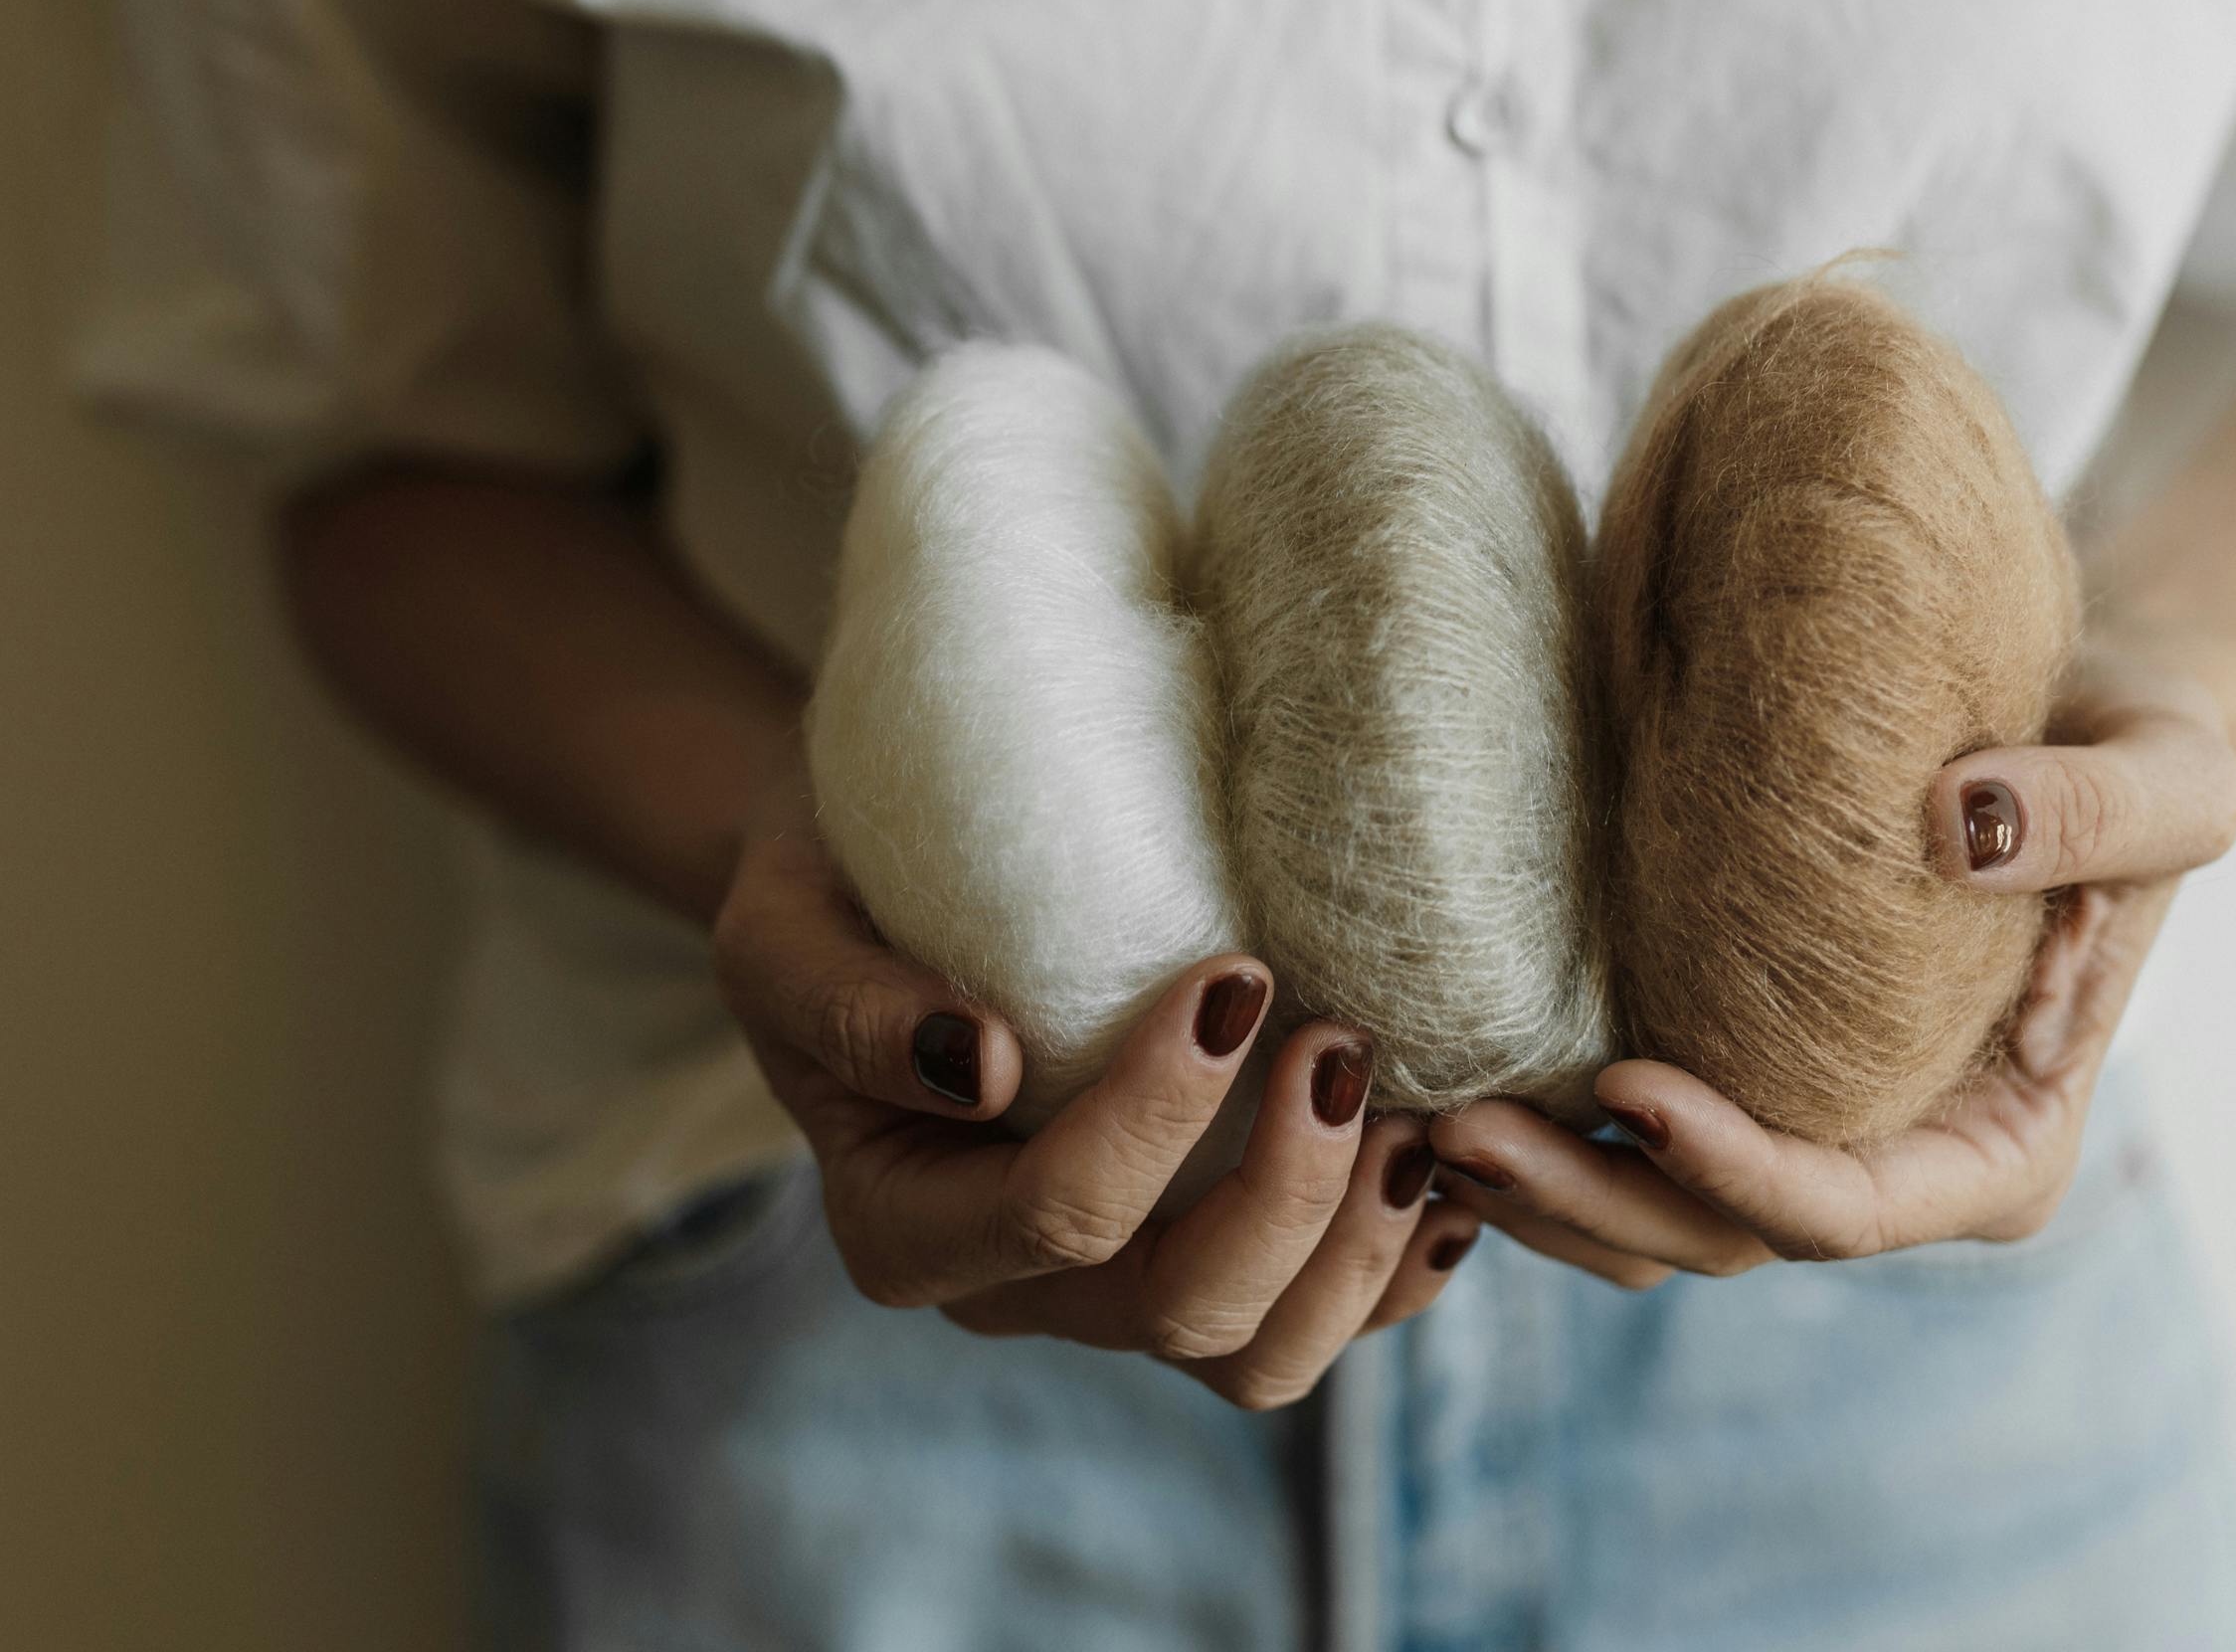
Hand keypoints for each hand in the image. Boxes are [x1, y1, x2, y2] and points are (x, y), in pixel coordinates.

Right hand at [710, 822, 1477, 1408]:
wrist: (880, 880)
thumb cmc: (826, 892)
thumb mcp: (784, 927)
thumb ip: (849, 1005)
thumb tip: (983, 1066)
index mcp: (907, 1229)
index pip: (1055, 1218)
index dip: (1158, 1116)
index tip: (1231, 976)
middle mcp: (1018, 1290)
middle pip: (1182, 1314)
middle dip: (1288, 1193)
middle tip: (1345, 1041)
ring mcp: (1118, 1287)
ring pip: (1264, 1355)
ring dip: (1360, 1249)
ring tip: (1417, 1115)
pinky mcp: (1201, 1250)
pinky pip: (1317, 1314)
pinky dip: (1399, 1265)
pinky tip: (1451, 1171)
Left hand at [1423, 642, 2235, 1284]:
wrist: (2067, 703)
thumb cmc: (2138, 741)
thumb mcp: (2175, 771)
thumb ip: (2099, 814)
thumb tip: (1961, 826)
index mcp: (1997, 1150)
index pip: (1846, 1208)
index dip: (1734, 1168)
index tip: (1629, 1087)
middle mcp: (1893, 1168)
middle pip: (1720, 1235)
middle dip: (1588, 1201)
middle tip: (1454, 1129)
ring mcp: (1807, 1129)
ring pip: (1654, 1212)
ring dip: (1539, 1189)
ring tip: (1413, 1120)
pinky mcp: (1738, 1066)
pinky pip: (1625, 1138)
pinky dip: (1542, 1125)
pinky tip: (1439, 1070)